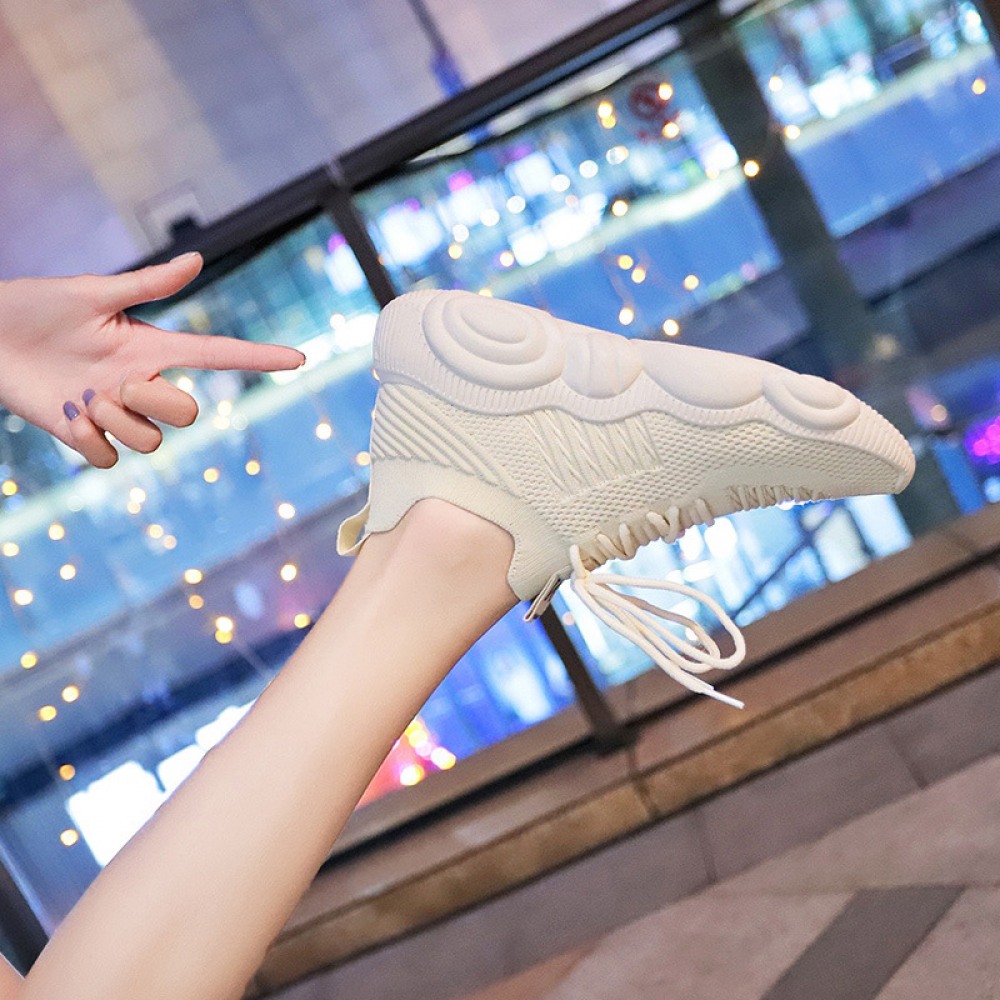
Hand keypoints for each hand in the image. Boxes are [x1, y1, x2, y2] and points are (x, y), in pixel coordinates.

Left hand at [0, 253, 304, 467]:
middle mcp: (138, 382)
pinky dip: (92, 443)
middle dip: (158, 403)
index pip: (215, 355)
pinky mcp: (85, 435)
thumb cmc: (34, 306)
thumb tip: (198, 260)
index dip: (257, 358)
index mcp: (148, 347)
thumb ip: (147, 284)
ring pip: (149, 441)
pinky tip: (68, 417)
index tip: (299, 359)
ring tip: (82, 399)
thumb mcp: (91, 293)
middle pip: (186, 413)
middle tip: (114, 384)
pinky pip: (110, 458)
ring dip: (117, 422)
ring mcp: (113, 411)